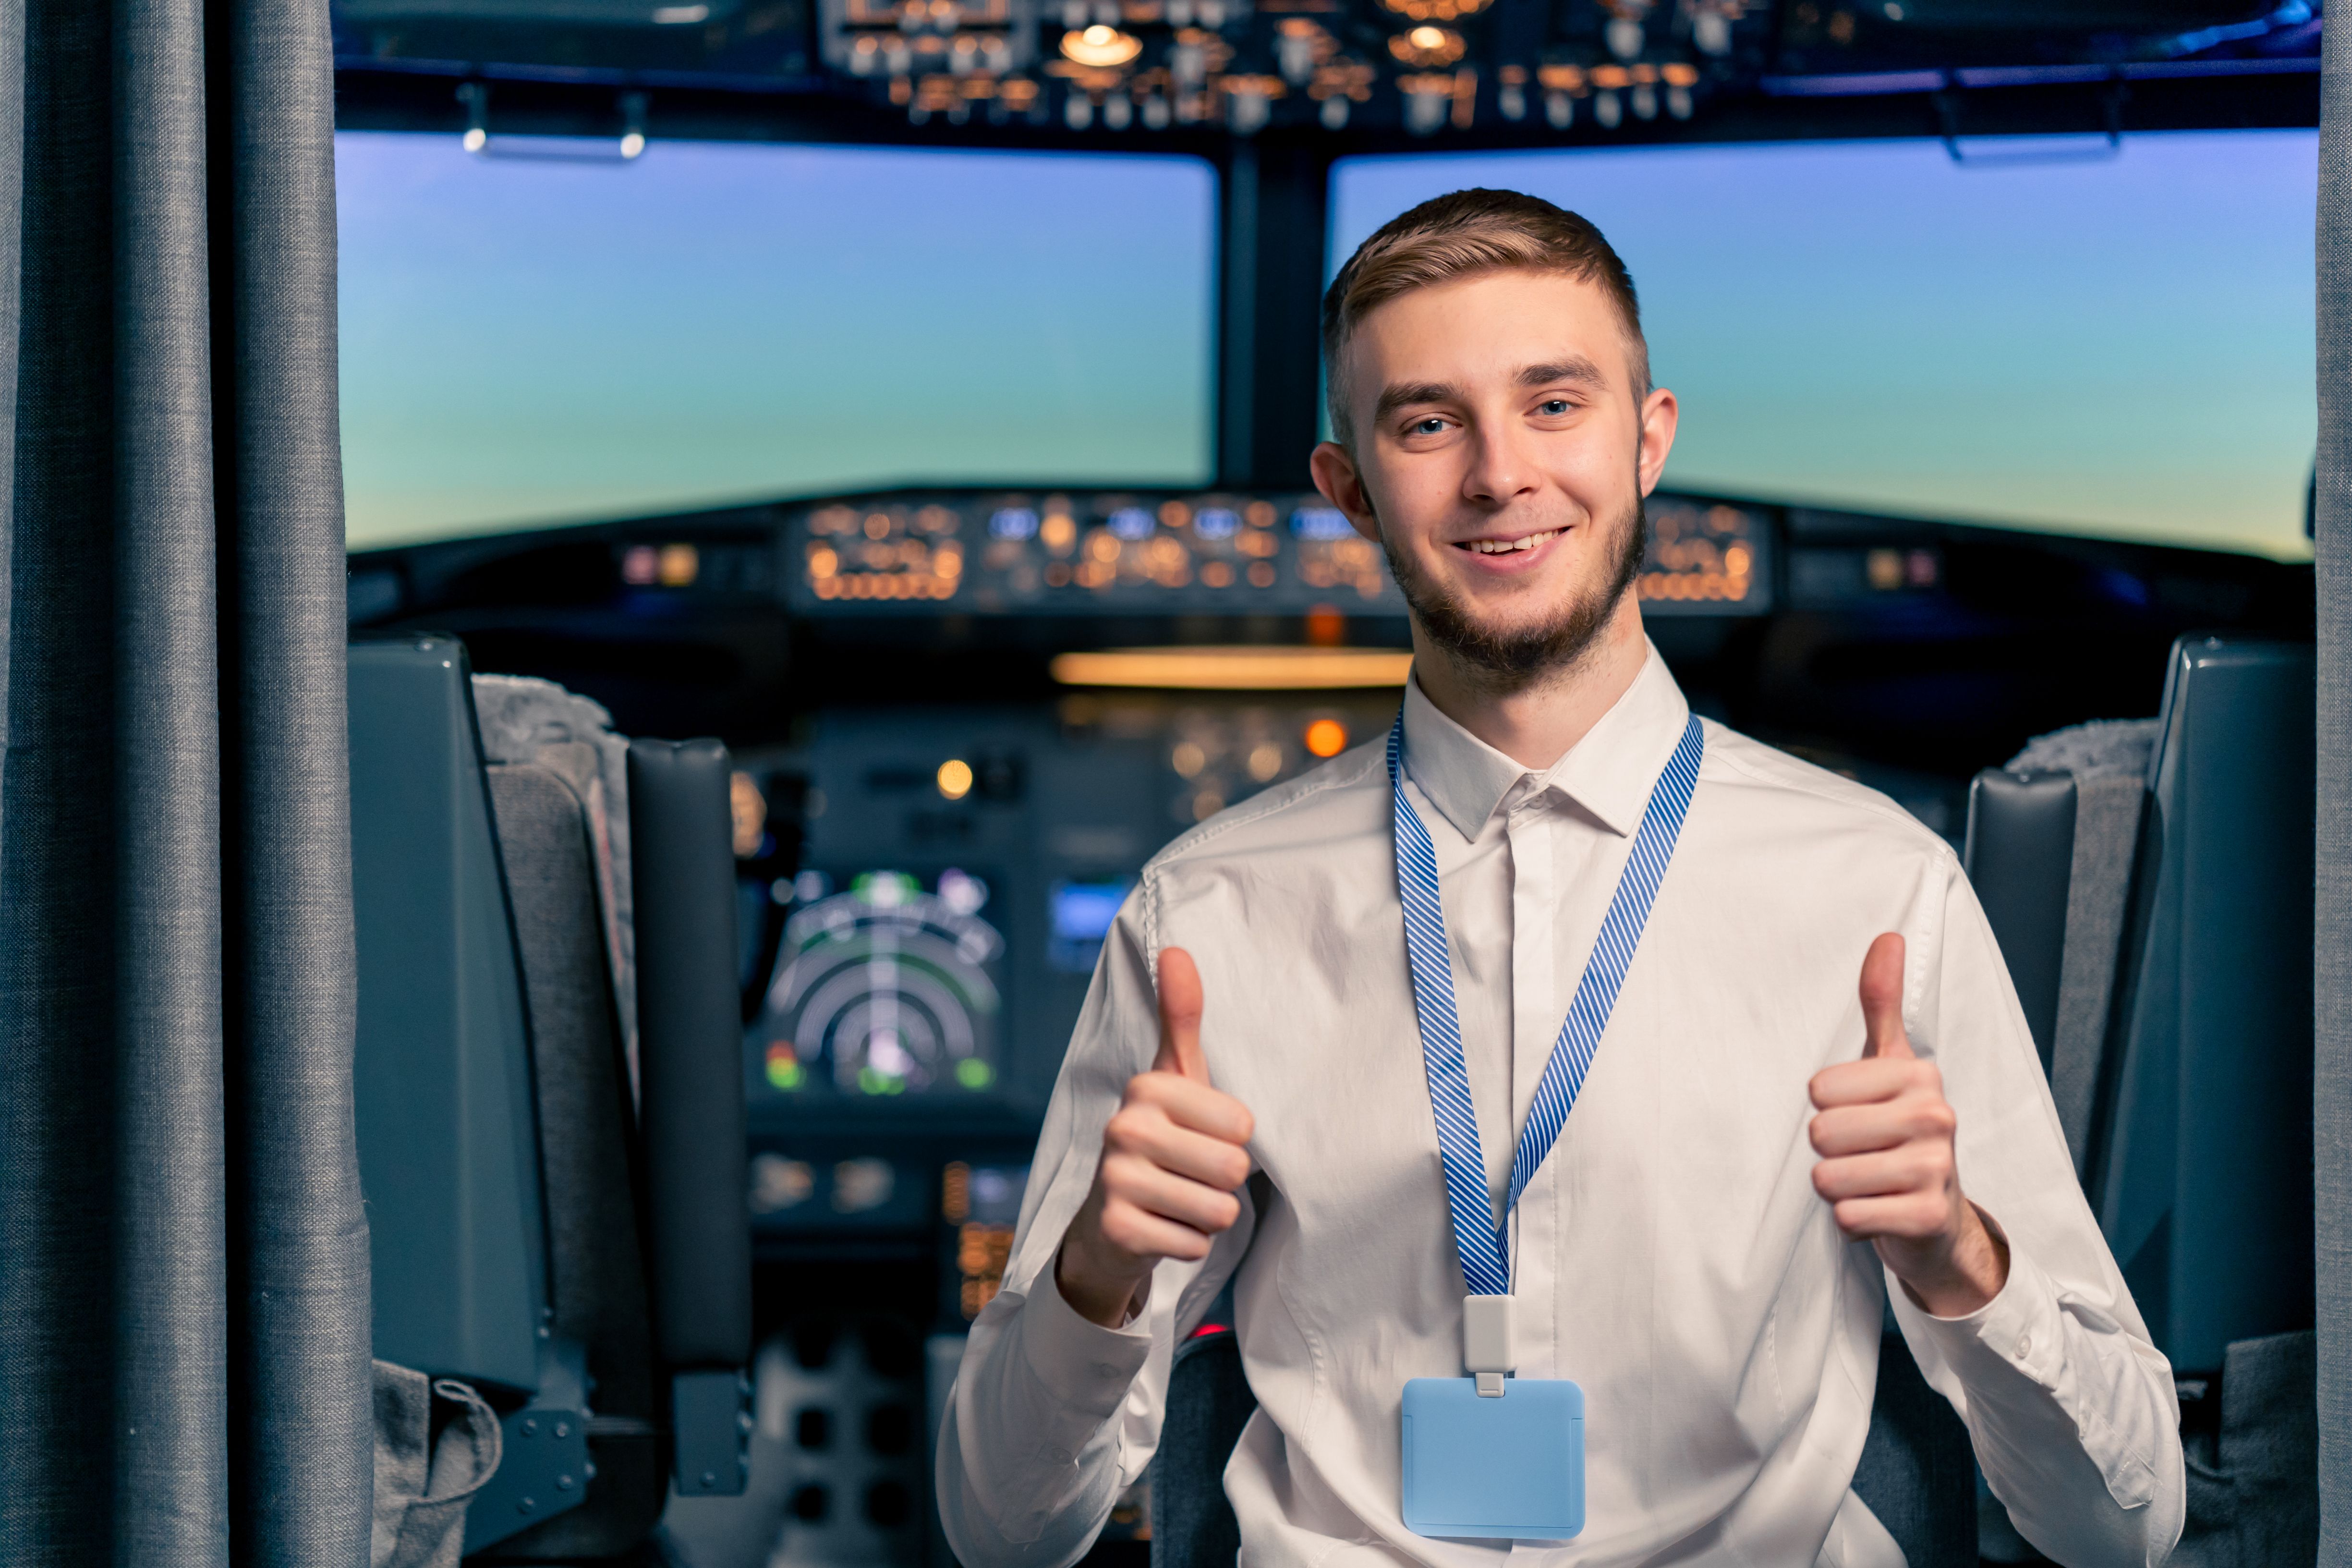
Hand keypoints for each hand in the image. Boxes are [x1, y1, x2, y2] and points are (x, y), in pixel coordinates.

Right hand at [1056, 948, 1256, 1327]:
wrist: (1107, 1224)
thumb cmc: (1159, 1142)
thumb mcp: (1175, 1079)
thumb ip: (1181, 1017)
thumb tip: (1175, 947)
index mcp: (1146, 1086)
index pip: (1241, 1123)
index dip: (1231, 1139)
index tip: (1197, 1137)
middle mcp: (1123, 1126)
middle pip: (1233, 1168)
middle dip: (1223, 1182)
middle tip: (1189, 1176)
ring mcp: (1115, 1179)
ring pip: (1218, 1209)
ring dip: (1206, 1214)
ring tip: (1176, 1202)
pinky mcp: (1116, 1229)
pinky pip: (1195, 1243)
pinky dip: (1187, 1243)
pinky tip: (1160, 1228)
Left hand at [1808, 933, 2009, 1317]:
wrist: (1938, 1219)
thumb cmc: (1901, 1133)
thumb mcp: (1889, 1064)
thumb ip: (1882, 1003)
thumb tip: (1887, 937)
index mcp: (1920, 1075)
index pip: (1818, 1091)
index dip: (1826, 1108)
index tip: (1859, 1115)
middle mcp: (1936, 1117)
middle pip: (1820, 1133)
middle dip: (1829, 1152)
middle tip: (1863, 1154)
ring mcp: (1937, 1169)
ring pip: (1828, 1177)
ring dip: (1838, 1187)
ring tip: (1869, 1183)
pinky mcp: (1927, 1217)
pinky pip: (1848, 1217)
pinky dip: (1852, 1221)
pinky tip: (1880, 1211)